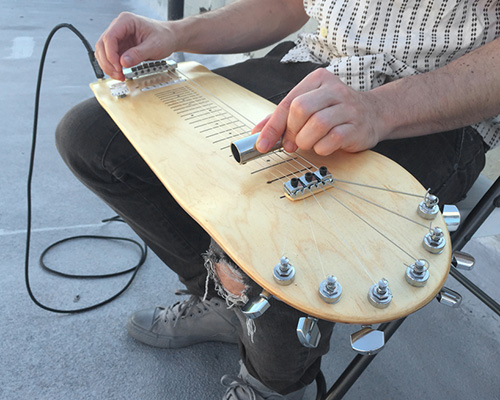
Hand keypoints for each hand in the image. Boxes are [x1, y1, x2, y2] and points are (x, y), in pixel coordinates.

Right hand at [95, 12, 174, 80]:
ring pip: (103, 53)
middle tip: (118, 74)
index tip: (118, 67)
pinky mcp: (120, 47)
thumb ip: (138, 54)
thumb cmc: (164, 36)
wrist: (169, 38)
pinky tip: (121, 74)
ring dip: (109, 66)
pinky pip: (110, 58)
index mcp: (126, 21)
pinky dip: (113, 67)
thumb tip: (123, 62)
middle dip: (108, 62)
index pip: (109, 37)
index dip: (111, 54)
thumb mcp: (154, 46)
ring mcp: (119, 38)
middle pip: (102, 45)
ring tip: (120, 76)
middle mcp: (119, 28)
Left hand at [255, 68, 383, 155]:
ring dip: (306, 141)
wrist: (374, 113)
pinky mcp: (357, 126)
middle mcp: (334, 90)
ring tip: (309, 143)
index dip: (272, 126)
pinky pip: (332, 139)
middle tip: (291, 143)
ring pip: (316, 124)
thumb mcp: (309, 106)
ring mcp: (348, 107)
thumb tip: (258, 132)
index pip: (288, 102)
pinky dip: (322, 147)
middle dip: (291, 131)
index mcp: (317, 80)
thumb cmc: (336, 110)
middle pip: (300, 109)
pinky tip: (324, 145)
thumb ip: (283, 117)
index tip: (262, 144)